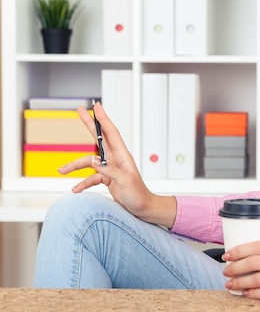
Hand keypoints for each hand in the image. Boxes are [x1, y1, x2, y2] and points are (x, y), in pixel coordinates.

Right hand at [57, 103, 176, 227]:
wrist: (142, 209)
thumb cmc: (138, 195)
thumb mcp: (125, 182)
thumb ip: (109, 170)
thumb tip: (93, 160)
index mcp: (123, 156)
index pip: (111, 133)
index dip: (103, 119)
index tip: (96, 106)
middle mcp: (116, 159)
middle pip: (99, 138)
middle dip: (89, 124)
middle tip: (80, 110)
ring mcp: (110, 168)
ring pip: (89, 162)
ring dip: (75, 166)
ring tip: (61, 171)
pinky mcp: (106, 179)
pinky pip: (91, 178)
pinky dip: (82, 183)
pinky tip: (75, 190)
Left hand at [222, 240, 259, 299]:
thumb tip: (256, 255)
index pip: (257, 246)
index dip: (239, 250)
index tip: (227, 255)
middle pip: (254, 262)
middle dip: (235, 267)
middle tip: (226, 272)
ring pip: (259, 277)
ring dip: (241, 282)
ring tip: (231, 285)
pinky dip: (255, 293)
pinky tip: (247, 294)